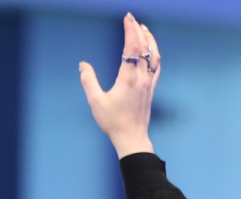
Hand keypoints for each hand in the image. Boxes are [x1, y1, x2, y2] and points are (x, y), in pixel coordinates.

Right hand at [80, 13, 160, 157]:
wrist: (131, 137)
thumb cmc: (113, 121)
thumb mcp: (96, 102)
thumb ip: (89, 81)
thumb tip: (83, 65)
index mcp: (128, 78)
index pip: (132, 48)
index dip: (130, 31)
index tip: (127, 19)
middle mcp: (141, 77)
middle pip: (144, 47)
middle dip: (138, 30)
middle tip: (132, 18)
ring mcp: (148, 82)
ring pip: (154, 55)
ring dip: (149, 39)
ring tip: (143, 28)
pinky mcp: (151, 88)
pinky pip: (156, 66)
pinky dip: (155, 53)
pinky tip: (152, 49)